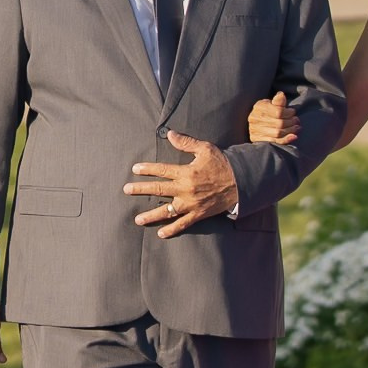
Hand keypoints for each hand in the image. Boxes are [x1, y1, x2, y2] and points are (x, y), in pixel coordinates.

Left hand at [125, 129, 239, 236]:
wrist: (241, 182)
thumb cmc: (223, 164)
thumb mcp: (205, 149)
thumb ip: (186, 142)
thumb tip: (170, 134)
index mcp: (186, 172)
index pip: (162, 170)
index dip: (147, 169)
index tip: (135, 169)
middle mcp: (186, 189)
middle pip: (159, 190)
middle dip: (141, 190)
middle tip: (126, 190)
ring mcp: (191, 204)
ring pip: (167, 211)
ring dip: (151, 215)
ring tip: (138, 219)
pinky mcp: (198, 214)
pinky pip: (183, 224)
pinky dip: (172, 229)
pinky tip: (161, 233)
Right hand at [246, 91, 298, 145]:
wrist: (254, 121)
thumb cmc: (265, 111)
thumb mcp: (270, 103)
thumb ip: (277, 101)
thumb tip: (281, 95)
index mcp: (259, 107)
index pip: (278, 112)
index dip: (289, 113)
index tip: (293, 112)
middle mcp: (255, 119)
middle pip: (279, 123)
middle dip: (291, 122)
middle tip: (296, 120)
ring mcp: (255, 130)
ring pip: (278, 133)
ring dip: (291, 130)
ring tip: (297, 127)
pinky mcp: (257, 140)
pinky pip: (275, 142)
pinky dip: (286, 140)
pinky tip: (294, 137)